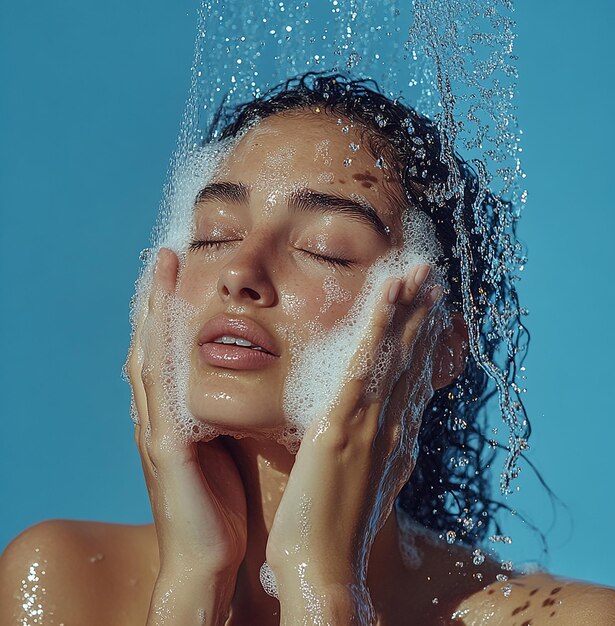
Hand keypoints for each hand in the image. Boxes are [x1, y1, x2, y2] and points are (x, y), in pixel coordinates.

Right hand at [126, 248, 246, 622]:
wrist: (208, 562)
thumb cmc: (221, 510)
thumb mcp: (223, 454)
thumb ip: (222, 421)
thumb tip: (243, 392)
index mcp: (175, 419)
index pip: (170, 355)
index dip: (169, 314)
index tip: (178, 275)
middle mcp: (158, 417)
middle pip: (151, 345)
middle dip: (153, 301)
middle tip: (161, 257)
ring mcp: (156, 430)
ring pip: (149, 357)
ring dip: (151, 313)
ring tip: (158, 270)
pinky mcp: (165, 446)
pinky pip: (160, 389)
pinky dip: (159, 352)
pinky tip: (162, 323)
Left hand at [266, 265, 440, 622]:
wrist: (323, 571)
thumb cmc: (331, 535)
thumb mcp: (361, 491)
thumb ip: (377, 464)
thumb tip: (391, 454)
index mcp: (392, 442)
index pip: (413, 384)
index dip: (425, 348)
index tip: (432, 319)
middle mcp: (391, 428)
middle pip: (412, 362)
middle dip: (424, 319)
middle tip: (434, 283)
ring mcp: (371, 423)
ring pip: (395, 354)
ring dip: (409, 309)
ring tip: (420, 272)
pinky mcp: (344, 422)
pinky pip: (366, 361)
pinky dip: (381, 323)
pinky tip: (390, 291)